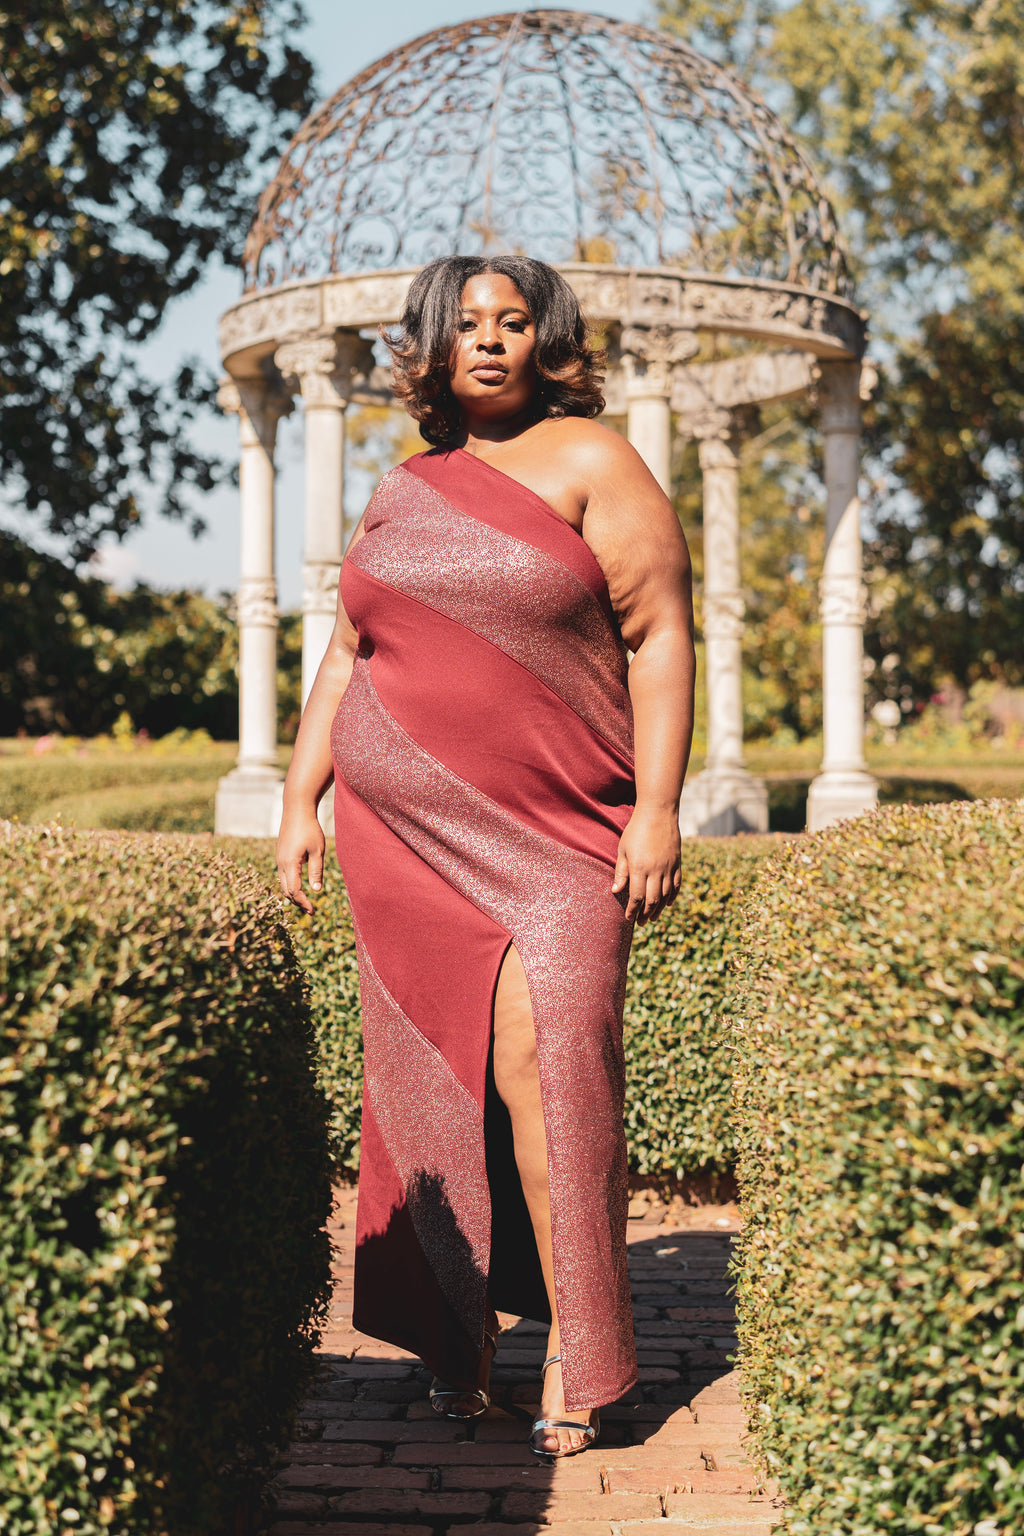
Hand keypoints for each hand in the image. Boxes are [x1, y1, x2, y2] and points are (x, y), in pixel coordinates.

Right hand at [276, 807, 325, 914]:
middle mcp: (281, 863)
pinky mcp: (280, 855)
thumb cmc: (310, 828)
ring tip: (305, 901)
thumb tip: (316, 890)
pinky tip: (300, 886)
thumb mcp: (318, 850)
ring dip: (293, 894)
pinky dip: (290, 884)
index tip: (313, 911)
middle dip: (297, 902)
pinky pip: (283, 875)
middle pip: (286, 891)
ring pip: (283, 883)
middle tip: (310, 910)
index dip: (303, 903)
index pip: (295, 891)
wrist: (296, 809)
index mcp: (290, 863)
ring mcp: (279, 859)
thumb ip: (316, 871)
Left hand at [612, 805, 680, 925]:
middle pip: (652, 900)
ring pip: (666, 895)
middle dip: (646, 915)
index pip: (637, 897)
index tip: (629, 918)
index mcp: (639, 868)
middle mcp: (656, 870)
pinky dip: (673, 896)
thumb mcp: (623, 849)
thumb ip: (621, 871)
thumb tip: (616, 891)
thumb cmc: (636, 830)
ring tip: (653, 918)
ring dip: (659, 909)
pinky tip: (668, 904)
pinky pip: (677, 884)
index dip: (633, 910)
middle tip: (641, 923)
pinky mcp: (677, 863)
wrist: (658, 813)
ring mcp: (669, 867)